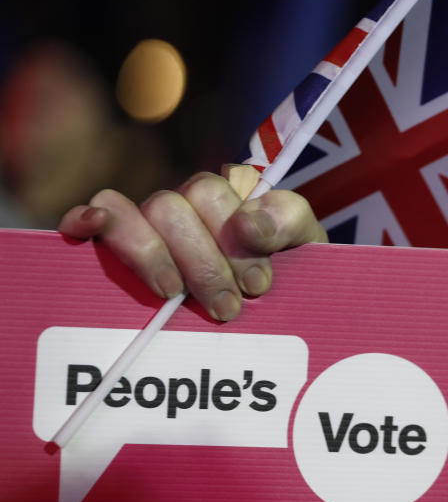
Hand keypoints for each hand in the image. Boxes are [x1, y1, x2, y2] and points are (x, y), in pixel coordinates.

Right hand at [57, 170, 326, 320]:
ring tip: (174, 295)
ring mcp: (151, 222)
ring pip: (133, 212)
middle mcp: (187, 202)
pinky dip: (87, 217)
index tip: (257, 285)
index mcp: (230, 195)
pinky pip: (95, 214)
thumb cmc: (288, 277)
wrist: (283, 311)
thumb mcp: (305, 246)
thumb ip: (287, 222)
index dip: (236, 239)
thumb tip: (246, 220)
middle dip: (202, 262)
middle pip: (174, 205)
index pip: (218, 190)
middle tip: (227, 308)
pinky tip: (90, 227)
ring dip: (152, 255)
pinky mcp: (116, 243)